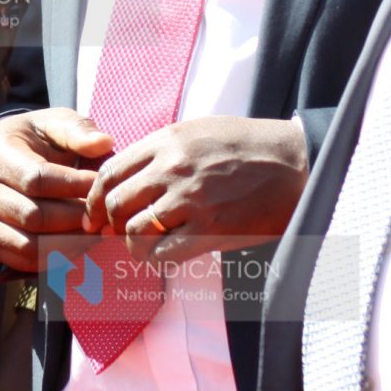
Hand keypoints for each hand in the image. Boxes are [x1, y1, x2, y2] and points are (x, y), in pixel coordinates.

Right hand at [0, 109, 114, 270]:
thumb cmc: (33, 140)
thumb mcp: (52, 124)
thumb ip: (78, 131)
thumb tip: (104, 144)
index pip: (37, 179)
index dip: (74, 186)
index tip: (100, 186)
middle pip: (34, 216)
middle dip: (75, 218)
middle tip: (103, 215)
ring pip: (29, 245)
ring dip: (68, 243)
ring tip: (93, 232)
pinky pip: (23, 261)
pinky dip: (54, 259)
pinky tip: (77, 245)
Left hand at [84, 115, 309, 263]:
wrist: (295, 163)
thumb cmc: (248, 146)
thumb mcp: (197, 131)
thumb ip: (161, 149)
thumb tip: (129, 174)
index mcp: (166, 142)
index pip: (110, 173)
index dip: (96, 198)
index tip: (97, 214)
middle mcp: (171, 169)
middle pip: (116, 204)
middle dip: (110, 224)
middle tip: (116, 234)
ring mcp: (190, 200)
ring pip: (133, 231)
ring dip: (132, 244)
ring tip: (143, 246)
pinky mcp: (210, 228)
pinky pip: (162, 253)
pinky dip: (154, 259)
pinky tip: (162, 255)